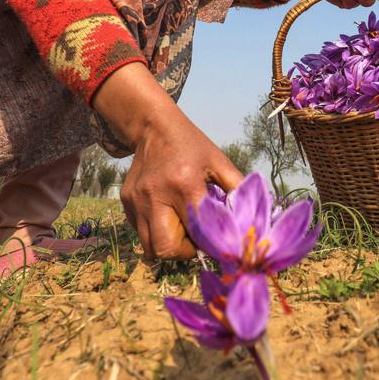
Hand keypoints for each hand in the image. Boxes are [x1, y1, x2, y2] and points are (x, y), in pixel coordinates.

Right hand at [91, 63, 241, 259]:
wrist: (154, 127)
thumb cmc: (192, 146)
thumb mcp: (219, 161)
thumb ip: (237, 188)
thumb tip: (252, 215)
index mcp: (185, 184)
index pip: (197, 230)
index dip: (209, 243)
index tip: (218, 242)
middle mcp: (156, 195)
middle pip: (166, 248)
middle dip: (185, 252)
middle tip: (196, 240)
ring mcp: (137, 201)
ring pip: (150, 247)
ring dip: (169, 246)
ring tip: (182, 230)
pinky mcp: (126, 203)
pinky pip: (140, 234)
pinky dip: (155, 234)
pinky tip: (168, 218)